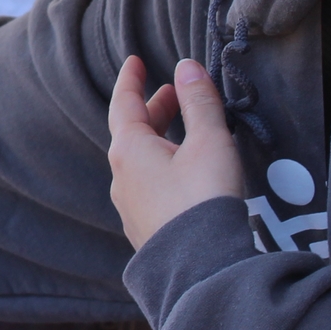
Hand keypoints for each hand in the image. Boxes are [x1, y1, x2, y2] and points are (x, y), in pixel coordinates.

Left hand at [107, 55, 245, 249]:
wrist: (199, 268)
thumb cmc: (203, 199)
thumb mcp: (208, 143)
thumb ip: (199, 103)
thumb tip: (186, 68)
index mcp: (129, 151)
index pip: (124, 104)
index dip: (132, 80)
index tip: (135, 61)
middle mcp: (121, 178)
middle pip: (133, 133)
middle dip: (153, 110)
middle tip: (173, 94)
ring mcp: (130, 207)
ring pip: (141, 162)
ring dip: (160, 140)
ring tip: (183, 133)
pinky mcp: (145, 230)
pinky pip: (149, 188)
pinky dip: (163, 168)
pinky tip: (183, 176)